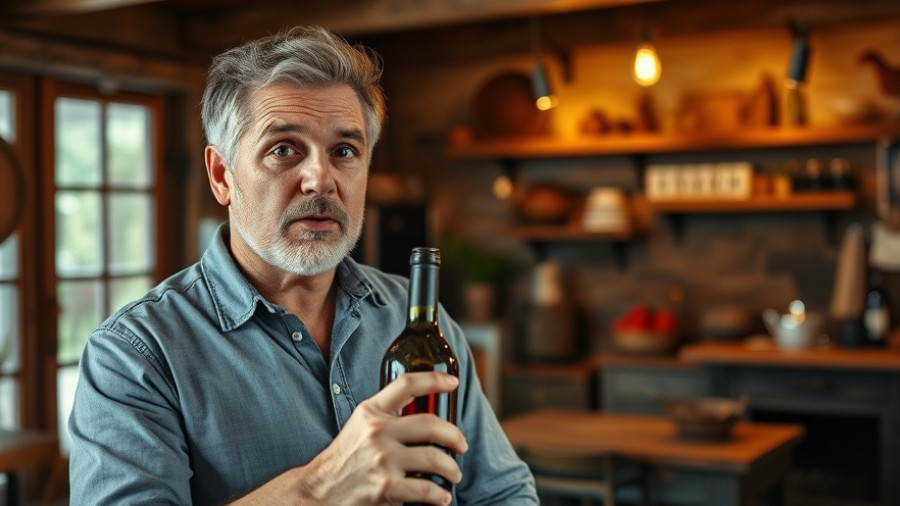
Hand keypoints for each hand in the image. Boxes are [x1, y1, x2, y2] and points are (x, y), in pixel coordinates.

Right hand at [230, 372, 466, 505]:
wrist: (321, 489)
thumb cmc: (346, 456)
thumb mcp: (361, 423)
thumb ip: (387, 410)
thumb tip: (417, 398)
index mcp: (372, 412)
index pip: (406, 384)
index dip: (433, 379)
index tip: (452, 382)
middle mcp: (378, 432)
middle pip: (431, 424)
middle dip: (455, 436)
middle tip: (461, 445)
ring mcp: (382, 460)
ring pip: (434, 458)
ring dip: (452, 469)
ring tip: (454, 474)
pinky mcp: (386, 487)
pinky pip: (425, 489)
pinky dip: (440, 495)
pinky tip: (441, 496)